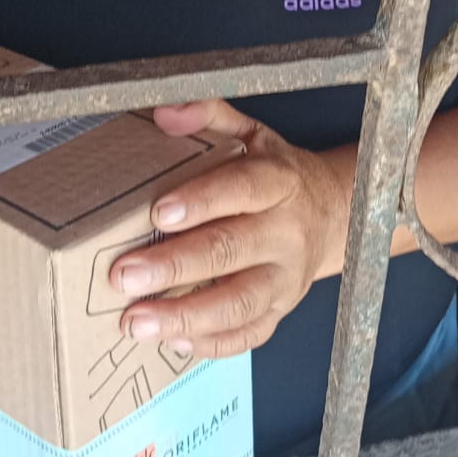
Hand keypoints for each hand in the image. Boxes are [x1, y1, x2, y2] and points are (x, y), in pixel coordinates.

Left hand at [109, 100, 354, 360]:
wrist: (333, 214)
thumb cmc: (275, 174)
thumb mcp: (250, 134)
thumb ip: (209, 115)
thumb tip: (164, 113)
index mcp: (278, 183)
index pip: (242, 190)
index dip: (202, 202)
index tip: (158, 214)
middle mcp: (286, 233)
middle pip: (231, 251)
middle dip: (174, 267)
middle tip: (125, 276)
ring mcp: (285, 278)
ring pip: (238, 303)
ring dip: (184, 316)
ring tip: (136, 321)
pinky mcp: (280, 310)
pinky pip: (249, 334)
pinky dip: (211, 343)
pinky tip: (172, 342)